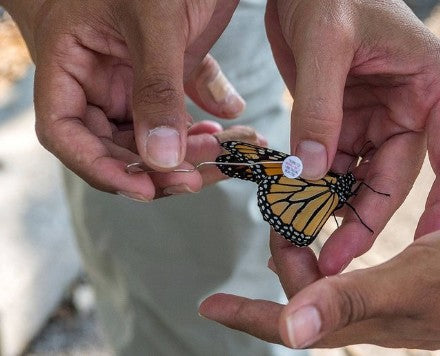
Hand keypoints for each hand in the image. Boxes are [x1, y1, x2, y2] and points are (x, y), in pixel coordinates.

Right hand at [3, 0, 242, 199]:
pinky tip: (233, 126)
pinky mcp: (169, 72)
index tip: (142, 188)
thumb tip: (162, 160)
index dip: (99, 168)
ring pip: (154, 136)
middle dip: (157, 169)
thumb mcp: (152, 21)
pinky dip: (207, 125)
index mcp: (72, 62)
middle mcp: (99, 78)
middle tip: (201, 176)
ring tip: (226, 152)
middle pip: (116, 144)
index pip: (66, 132)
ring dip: (189, 152)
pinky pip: (183, 111)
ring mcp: (134, 78)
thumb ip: (156, 89)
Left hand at [200, 220, 439, 348]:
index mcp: (368, 321)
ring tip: (295, 221)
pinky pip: (359, 269)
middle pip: (307, 300)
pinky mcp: (414, 280)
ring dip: (308, 257)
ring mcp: (395, 299)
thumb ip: (349, 304)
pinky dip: (339, 246)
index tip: (209, 305)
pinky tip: (341, 225)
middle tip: (274, 222)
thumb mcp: (414, 283)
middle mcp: (375, 315)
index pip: (292, 326)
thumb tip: (287, 335)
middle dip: (284, 265)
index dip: (248, 316)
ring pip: (331, 283)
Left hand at [265, 0, 439, 272]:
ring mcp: (377, 119)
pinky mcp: (346, 122)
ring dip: (332, 207)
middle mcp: (411, 109)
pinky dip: (313, 186)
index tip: (426, 248)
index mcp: (434, 87)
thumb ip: (318, 109)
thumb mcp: (325, 44)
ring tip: (301, 236)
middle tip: (331, 258)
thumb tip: (309, 173)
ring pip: (361, 178)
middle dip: (362, 219)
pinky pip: (333, 164)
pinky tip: (292, 206)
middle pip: (394, 179)